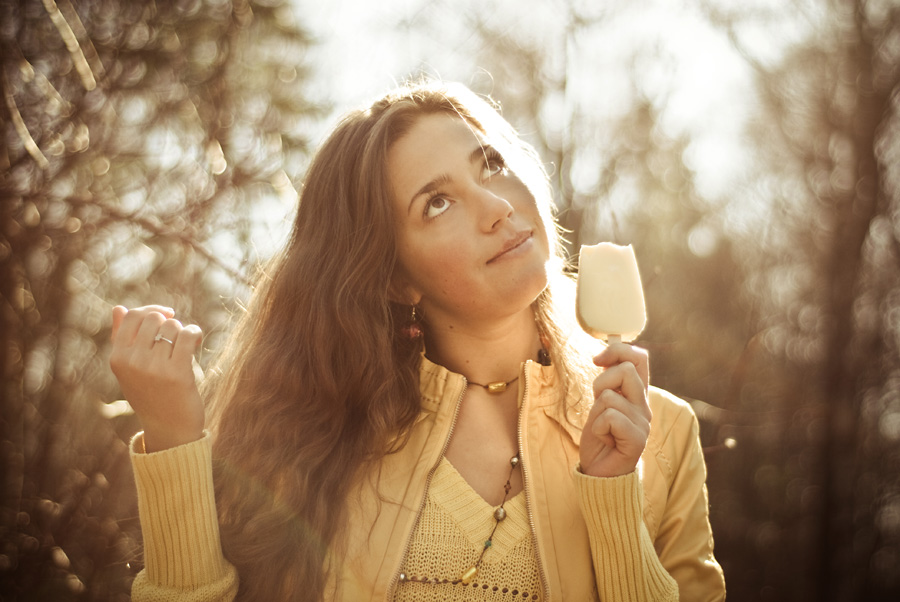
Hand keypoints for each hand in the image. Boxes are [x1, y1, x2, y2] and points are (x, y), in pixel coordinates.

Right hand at [109, 305, 204, 451]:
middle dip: (169, 323)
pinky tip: (196, 340)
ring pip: (173, 326)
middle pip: (154, 318)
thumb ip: (122, 338)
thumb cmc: (151, 394)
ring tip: (184, 347)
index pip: (132, 316)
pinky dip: (195, 333)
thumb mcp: (130, 369)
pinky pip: (187, 335)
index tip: (166, 316)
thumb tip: (118, 308)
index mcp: (118, 359)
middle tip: (176, 339)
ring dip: (183, 332)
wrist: (170, 429)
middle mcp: (132, 362)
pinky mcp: (177, 373)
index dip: (152, 311)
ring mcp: (154, 368)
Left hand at [579, 342, 651, 477]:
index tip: (598, 360)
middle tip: (598, 404)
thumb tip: (603, 356)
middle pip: (625, 370)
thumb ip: (608, 383)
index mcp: (637, 394)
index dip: (618, 350)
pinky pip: (611, 417)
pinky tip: (605, 439)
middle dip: (601, 382)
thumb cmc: (600, 437)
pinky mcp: (638, 439)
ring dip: (596, 411)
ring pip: (611, 396)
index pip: (640, 358)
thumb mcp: (600, 403)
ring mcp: (643, 422)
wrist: (600, 472)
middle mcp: (644, 405)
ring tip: (603, 428)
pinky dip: (599, 427)